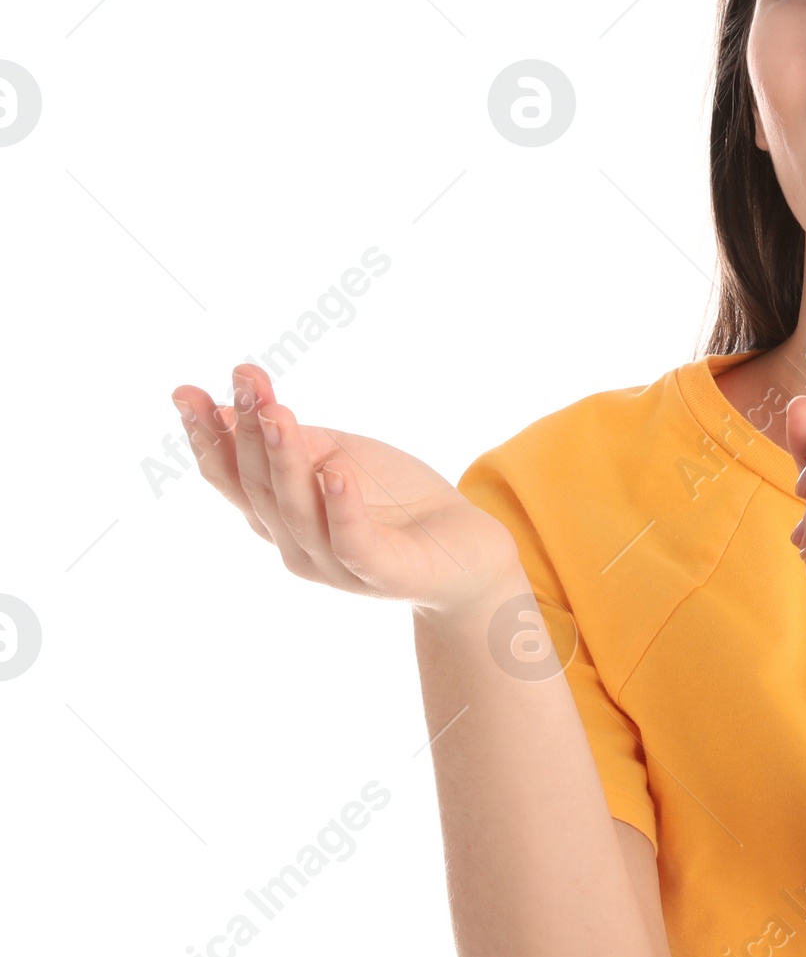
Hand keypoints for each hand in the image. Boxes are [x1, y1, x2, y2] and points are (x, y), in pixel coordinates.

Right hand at [170, 363, 523, 618]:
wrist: (468, 553)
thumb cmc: (397, 503)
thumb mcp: (340, 457)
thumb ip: (294, 442)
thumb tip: (233, 407)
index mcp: (280, 515)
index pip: (232, 477)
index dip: (207, 437)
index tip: (186, 393)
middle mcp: (295, 543)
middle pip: (260, 486)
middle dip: (248, 433)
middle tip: (245, 382)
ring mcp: (335, 563)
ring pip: (298, 510)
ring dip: (285, 460)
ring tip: (276, 413)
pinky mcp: (381, 574)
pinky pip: (354, 542)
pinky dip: (342, 508)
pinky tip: (337, 471)